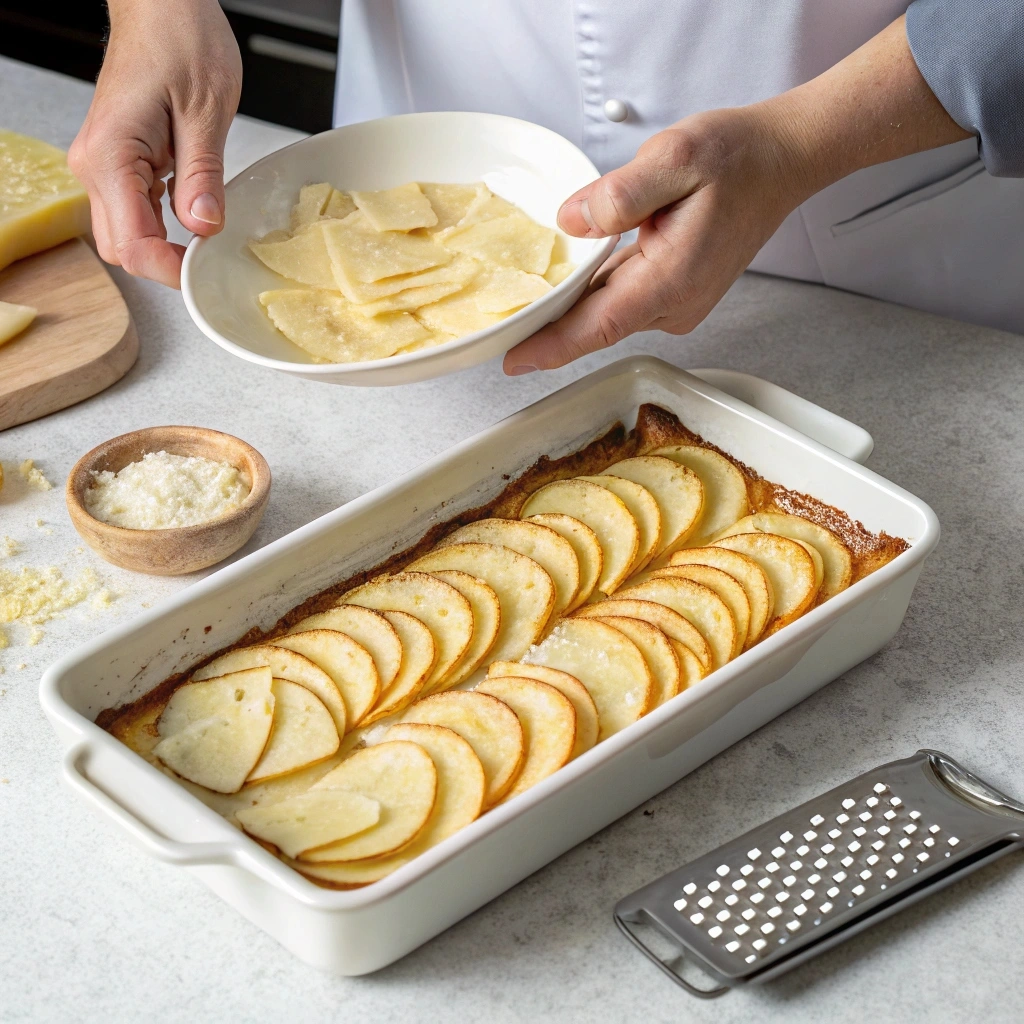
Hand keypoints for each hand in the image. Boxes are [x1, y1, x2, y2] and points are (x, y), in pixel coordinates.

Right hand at [68, 0, 241, 287]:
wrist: (161, 2)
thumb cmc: (180, 37)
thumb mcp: (206, 111)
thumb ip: (202, 176)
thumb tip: (204, 227)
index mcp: (111, 156)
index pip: (133, 244)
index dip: (171, 270)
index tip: (205, 272)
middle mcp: (96, 165)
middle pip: (123, 249)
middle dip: (166, 264)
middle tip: (212, 260)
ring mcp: (102, 165)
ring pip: (127, 234)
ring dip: (166, 245)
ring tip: (209, 236)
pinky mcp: (118, 162)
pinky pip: (136, 211)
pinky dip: (164, 224)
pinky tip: (196, 213)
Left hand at [503, 15, 969, 374]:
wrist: (781, 161)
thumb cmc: (737, 158)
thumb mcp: (675, 156)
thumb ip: (620, 193)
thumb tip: (571, 222)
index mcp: (671, 277)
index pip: (599, 325)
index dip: (553, 346)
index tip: (513, 361)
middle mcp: (674, 303)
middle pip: (595, 325)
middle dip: (547, 328)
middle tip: (497, 324)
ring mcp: (676, 303)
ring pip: (607, 313)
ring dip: (569, 309)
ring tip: (521, 302)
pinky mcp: (674, 294)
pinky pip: (621, 300)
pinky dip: (592, 294)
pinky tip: (566, 280)